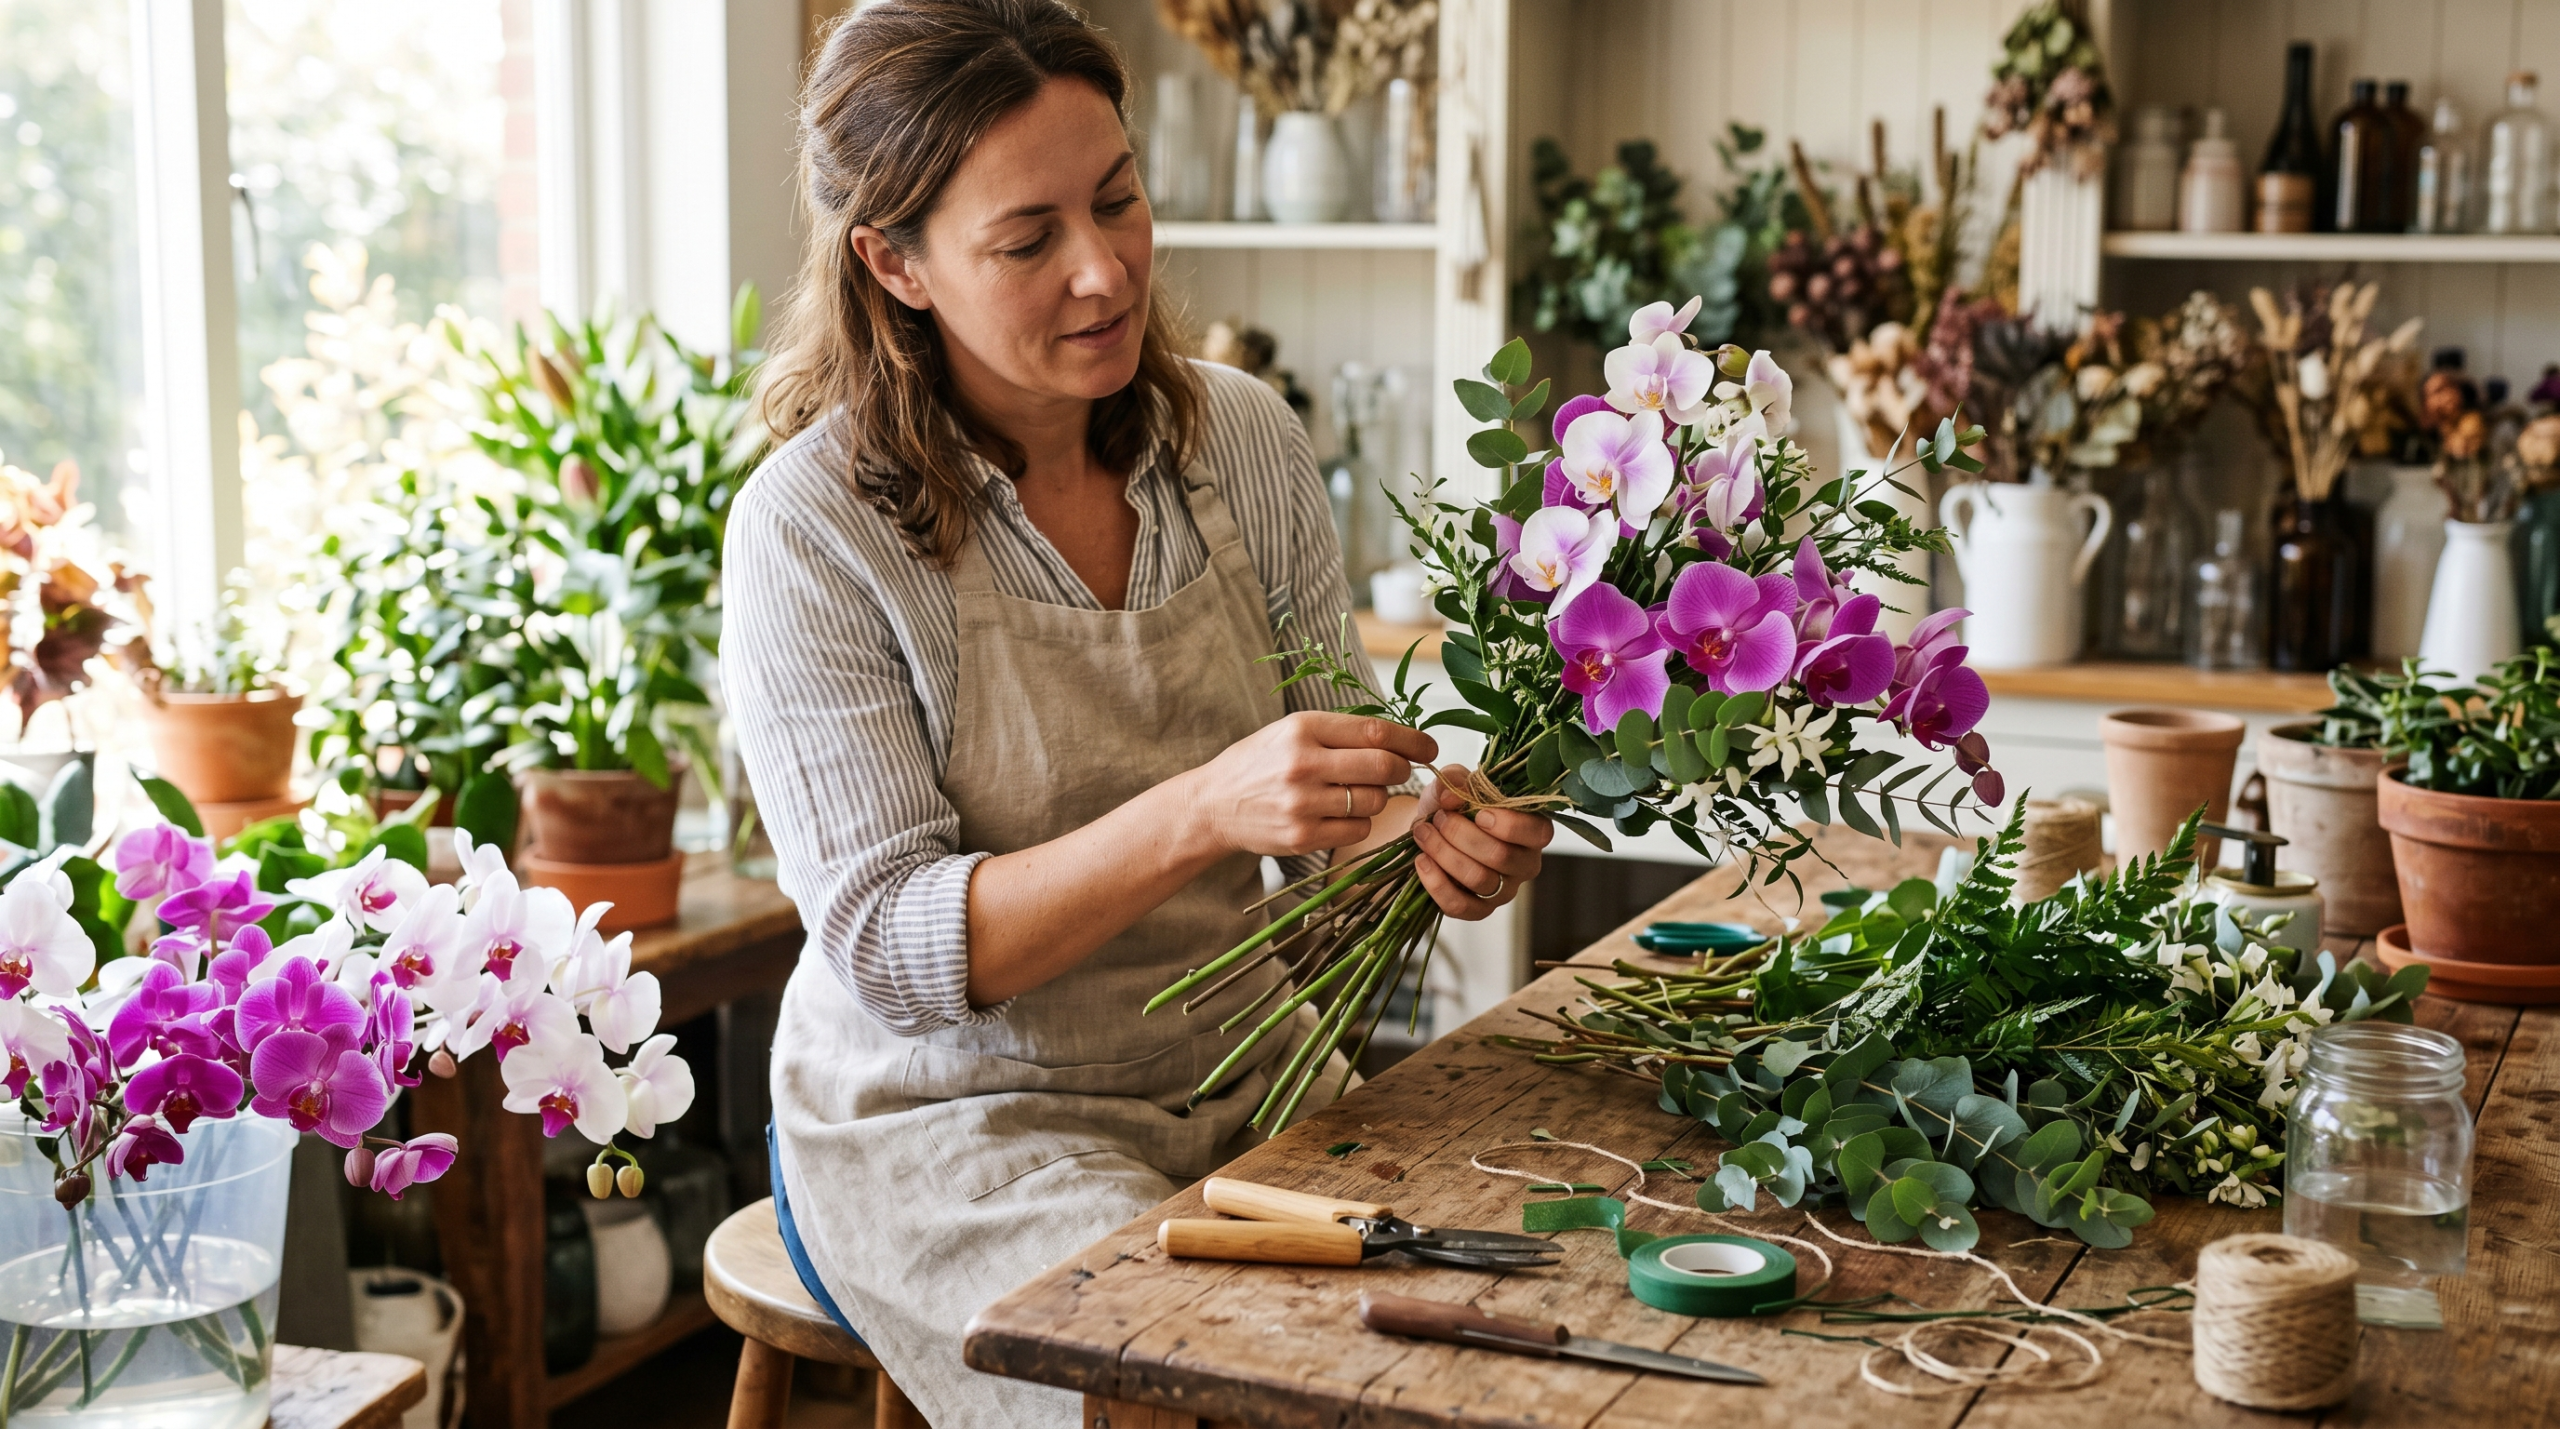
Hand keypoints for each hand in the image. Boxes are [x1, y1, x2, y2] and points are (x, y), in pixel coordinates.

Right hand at [1183, 712, 1437, 858]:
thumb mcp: (1292, 731)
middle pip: (1383, 767)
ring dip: (1376, 799)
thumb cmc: (1260, 763)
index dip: (1412, 740)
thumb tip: (1401, 740)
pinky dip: (1358, 824)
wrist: (1213, 804)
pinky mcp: (1301, 836)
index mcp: (1303, 727)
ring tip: (1352, 794)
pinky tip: (1338, 815)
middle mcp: (1302, 763)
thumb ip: (1341, 733)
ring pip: (1374, 802)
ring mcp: (1302, 803)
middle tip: (1398, 772)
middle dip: (1401, 770)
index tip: (1429, 747)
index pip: (1375, 731)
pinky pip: (1357, 831)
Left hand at [1409, 764, 1550, 919]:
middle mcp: (1525, 863)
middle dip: (1462, 834)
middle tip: (1438, 818)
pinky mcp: (1479, 910)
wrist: (1430, 831)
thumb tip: (1451, 796)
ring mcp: (1504, 891)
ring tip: (1423, 834)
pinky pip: (1460, 906)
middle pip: (1501, 856)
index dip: (1509, 824)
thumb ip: (1455, 779)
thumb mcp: (1454, 783)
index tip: (1479, 813)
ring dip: (1444, 853)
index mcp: (1532, 829)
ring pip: (1478, 879)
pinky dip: (1436, 883)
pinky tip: (1422, 861)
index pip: (1538, 832)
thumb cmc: (1453, 805)